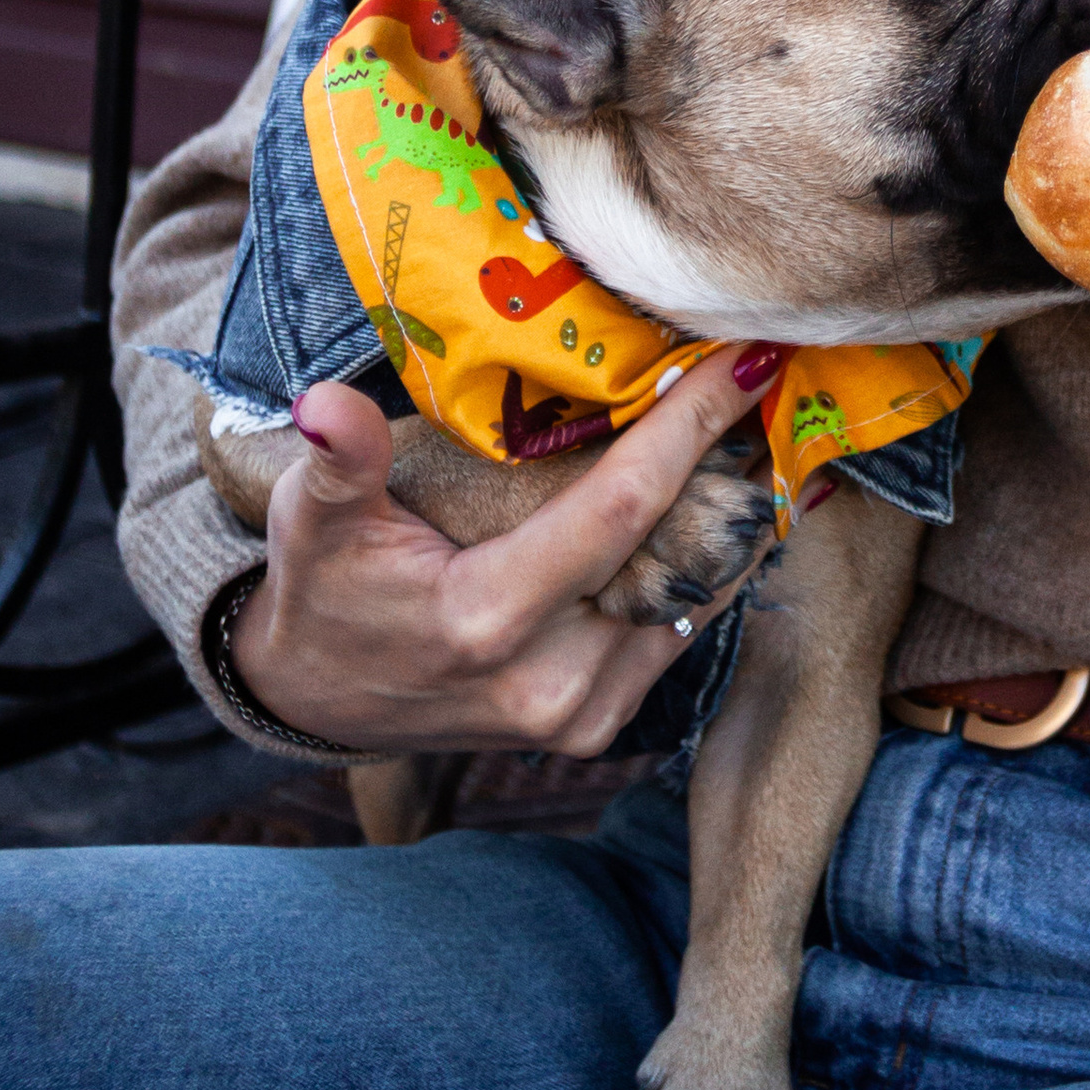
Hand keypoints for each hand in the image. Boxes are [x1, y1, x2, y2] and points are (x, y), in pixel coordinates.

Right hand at [228, 351, 783, 756]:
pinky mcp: (595, 727)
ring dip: (732, 521)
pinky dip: (707, 573)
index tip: (743, 363)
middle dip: (730, 464)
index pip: (617, 509)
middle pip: (673, 553)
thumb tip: (324, 403)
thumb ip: (339, 460)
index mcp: (486, 619)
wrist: (319, 699)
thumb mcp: (316, 519)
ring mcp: (578, 715)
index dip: (686, 432)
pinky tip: (735, 511)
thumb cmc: (325, 591)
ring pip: (690, 601)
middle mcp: (548, 681)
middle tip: (774, 378)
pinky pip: (675, 637)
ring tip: (769, 432)